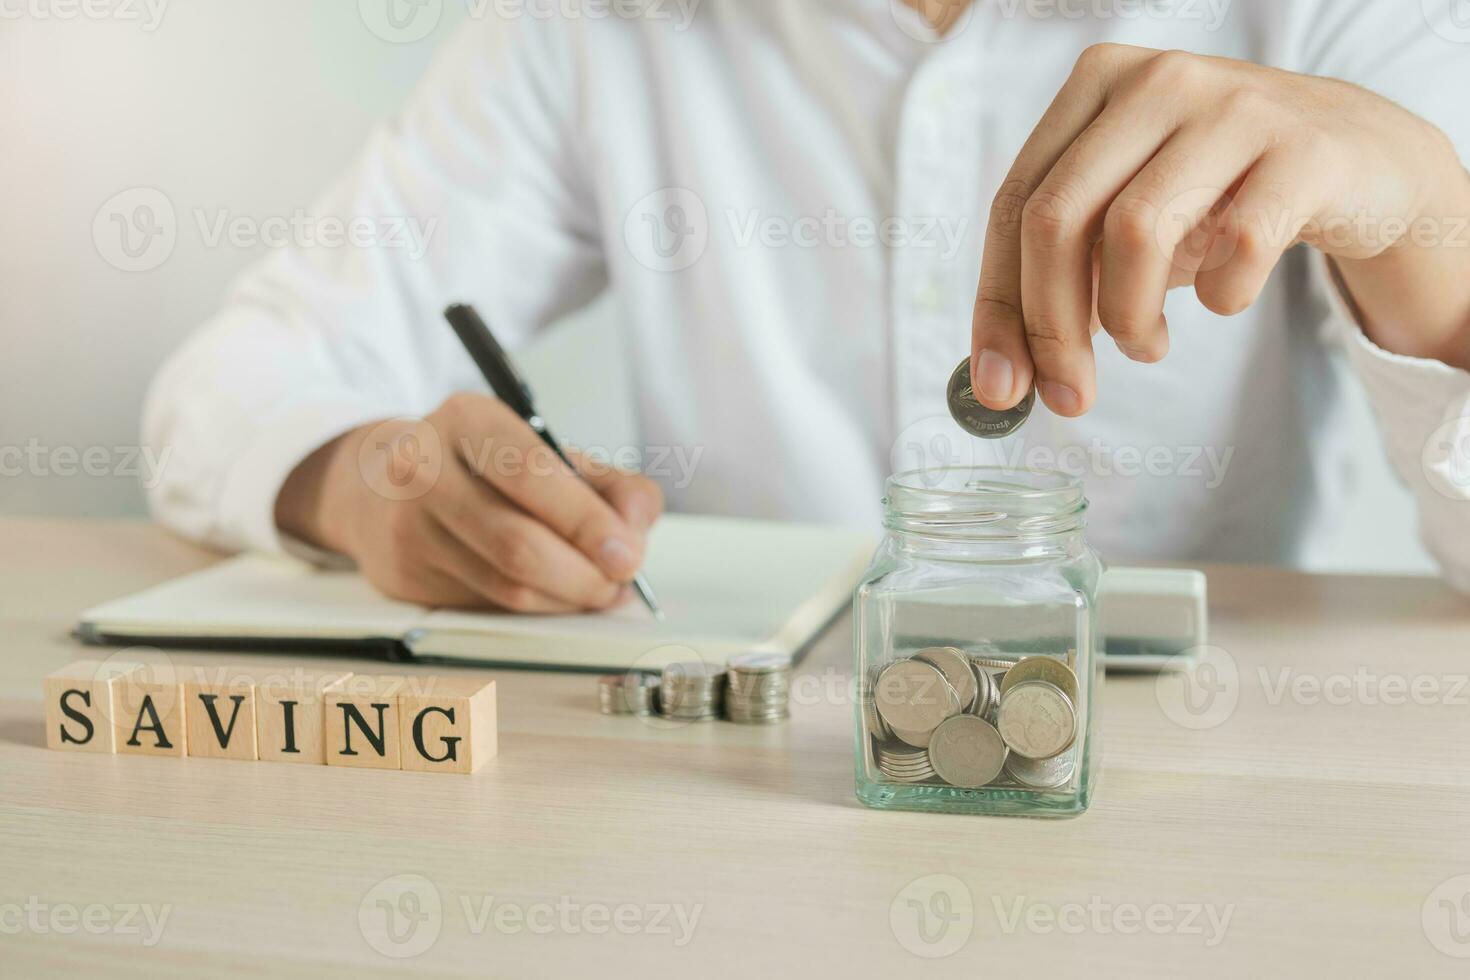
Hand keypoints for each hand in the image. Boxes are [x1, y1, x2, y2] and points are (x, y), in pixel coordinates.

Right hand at [275, 393, 662, 612]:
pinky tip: (556, 594)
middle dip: (585, 575)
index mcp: (467, 420)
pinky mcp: (404, 576)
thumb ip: (612, 485)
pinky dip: (538, 609)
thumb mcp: (550, 453)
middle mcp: (424, 469)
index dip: (588, 522)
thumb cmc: (485, 469)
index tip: (630, 554)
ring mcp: (408, 527)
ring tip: (598, 589)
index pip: (532, 473)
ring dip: (567, 599)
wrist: (384, 487)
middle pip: (518, 543)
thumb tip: (636, 528)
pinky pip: (490, 607)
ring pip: (506, 586)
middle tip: (621, 581)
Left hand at [970, 43, 1469, 415]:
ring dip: (1128, 318)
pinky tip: (1224, 300)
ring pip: (1136, 230)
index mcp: (1096, 84)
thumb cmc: (1220, 197)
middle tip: (1069, 395)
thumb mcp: (1128, 222)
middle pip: (1058, 218)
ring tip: (1145, 345)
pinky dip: (1221, 297)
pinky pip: (1238, 245)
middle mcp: (1158, 79)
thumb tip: (1000, 376)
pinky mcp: (1305, 147)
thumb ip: (1060, 280)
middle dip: (1051, 327)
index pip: (1015, 204)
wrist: (1364, 161)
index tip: (1000, 386)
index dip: (999, 305)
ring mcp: (1234, 105)